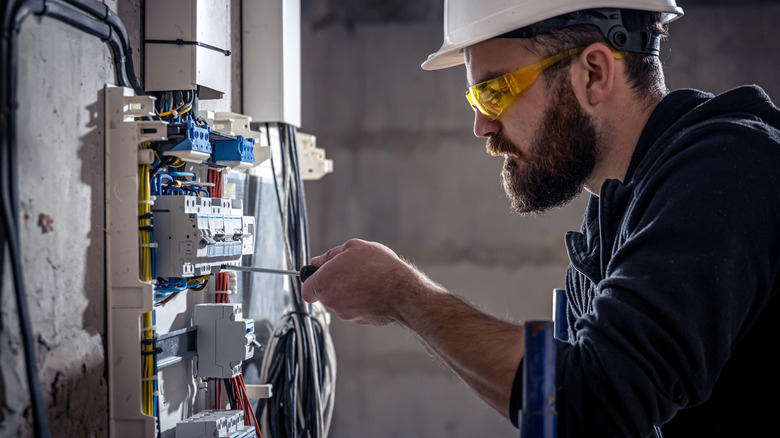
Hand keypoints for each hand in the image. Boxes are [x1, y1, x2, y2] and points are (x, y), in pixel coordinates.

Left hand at [301, 238, 434, 325]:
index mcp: (324, 282)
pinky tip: (375, 291)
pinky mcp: (360, 321)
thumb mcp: (353, 248)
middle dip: (336, 284)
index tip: (320, 276)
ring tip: (369, 280)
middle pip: (326, 294)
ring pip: (342, 302)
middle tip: (353, 271)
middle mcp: (331, 301)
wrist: (402, 291)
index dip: (312, 281)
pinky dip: (363, 302)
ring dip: (351, 292)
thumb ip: (330, 255)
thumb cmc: (378, 266)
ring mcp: (346, 314)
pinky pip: (357, 310)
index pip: (306, 289)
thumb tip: (317, 262)